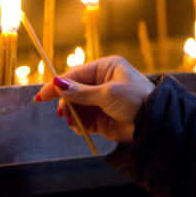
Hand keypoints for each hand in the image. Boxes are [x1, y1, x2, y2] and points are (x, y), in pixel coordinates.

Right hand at [34, 55, 154, 143]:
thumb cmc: (135, 99)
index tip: (42, 95)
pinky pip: (83, 120)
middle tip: (63, 113)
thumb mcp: (107, 93)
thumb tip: (57, 83)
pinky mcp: (102, 118)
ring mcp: (102, 101)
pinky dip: (79, 125)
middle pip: (73, 91)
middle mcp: (103, 82)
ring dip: (72, 115)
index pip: (76, 74)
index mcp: (106, 68)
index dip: (58, 84)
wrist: (154, 123)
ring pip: (77, 107)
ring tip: (72, 121)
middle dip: (66, 102)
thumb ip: (81, 92)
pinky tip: (79, 128)